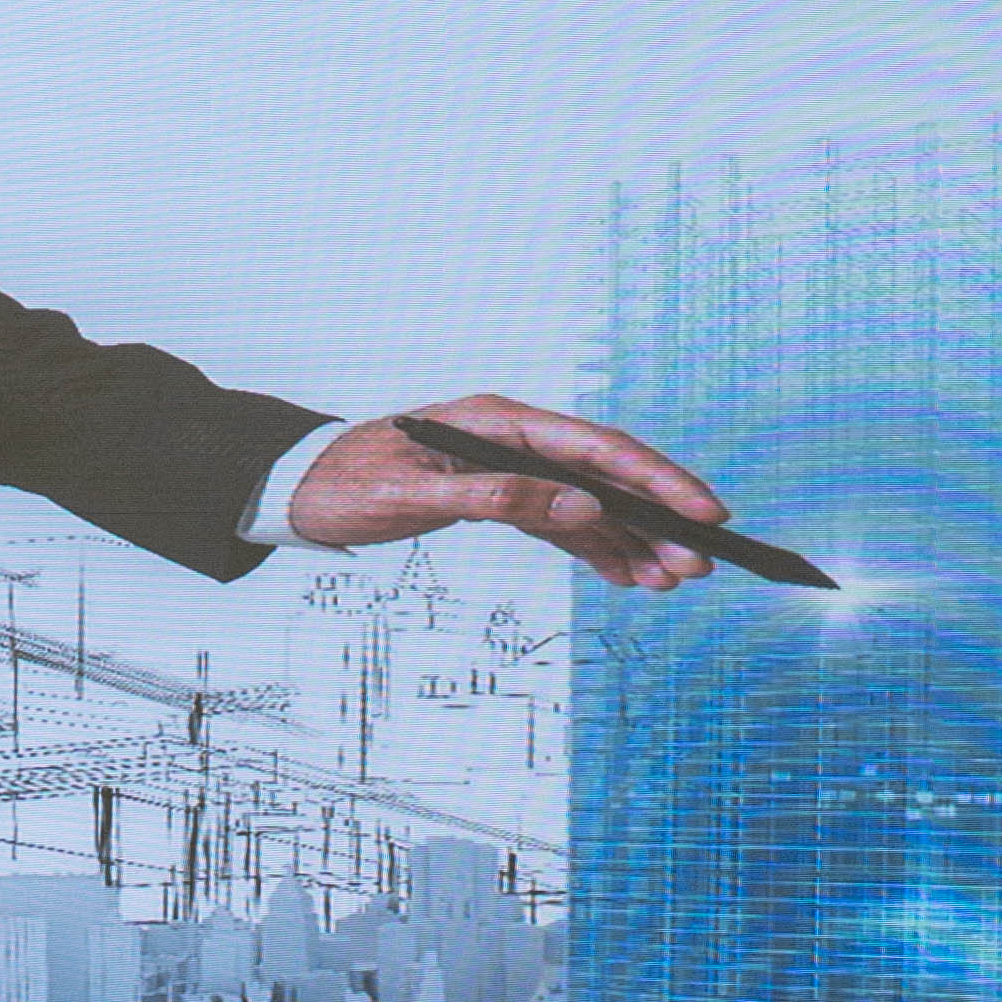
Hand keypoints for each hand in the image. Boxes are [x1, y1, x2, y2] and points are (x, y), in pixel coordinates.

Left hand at [276, 393, 731, 592]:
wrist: (299, 488)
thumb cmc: (345, 481)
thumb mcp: (415, 493)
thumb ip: (498, 498)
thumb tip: (583, 510)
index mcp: (499, 422)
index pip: (597, 448)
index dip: (656, 479)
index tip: (703, 512)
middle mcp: (516, 440)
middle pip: (605, 477)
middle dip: (656, 520)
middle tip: (698, 565)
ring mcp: (512, 468)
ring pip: (589, 505)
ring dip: (633, 542)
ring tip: (672, 580)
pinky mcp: (501, 497)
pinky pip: (562, 524)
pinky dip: (596, 551)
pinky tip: (629, 576)